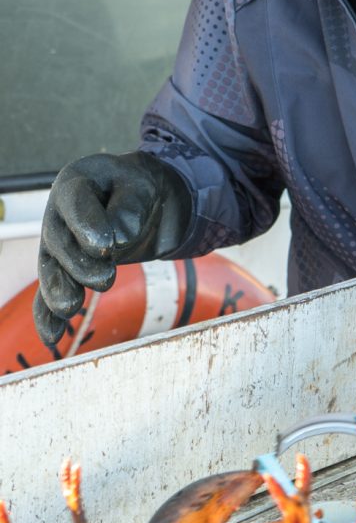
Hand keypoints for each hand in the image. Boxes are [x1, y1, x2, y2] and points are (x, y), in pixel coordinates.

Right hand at [33, 152, 190, 345]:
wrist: (141, 203)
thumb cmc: (137, 190)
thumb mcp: (141, 187)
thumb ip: (129, 207)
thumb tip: (118, 237)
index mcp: (75, 183)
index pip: (74, 203)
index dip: (87, 225)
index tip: (107, 246)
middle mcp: (58, 215)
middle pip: (59, 242)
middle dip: (79, 264)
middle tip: (105, 279)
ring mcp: (57, 245)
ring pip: (51, 270)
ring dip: (59, 291)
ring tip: (71, 307)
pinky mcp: (64, 270)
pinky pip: (49, 293)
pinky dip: (48, 316)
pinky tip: (51, 338)